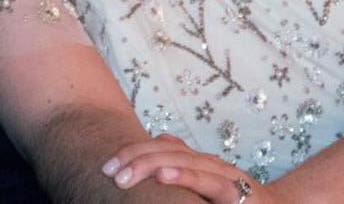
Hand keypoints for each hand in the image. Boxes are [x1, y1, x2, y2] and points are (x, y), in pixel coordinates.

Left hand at [103, 137, 271, 203]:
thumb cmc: (237, 201)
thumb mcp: (206, 182)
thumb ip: (185, 165)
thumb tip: (159, 145)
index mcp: (199, 160)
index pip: (160, 146)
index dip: (132, 152)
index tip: (105, 166)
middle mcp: (209, 162)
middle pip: (166, 150)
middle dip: (134, 158)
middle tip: (108, 172)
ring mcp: (223, 174)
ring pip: (183, 161)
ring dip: (150, 165)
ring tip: (126, 173)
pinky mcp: (235, 191)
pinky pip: (208, 182)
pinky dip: (185, 175)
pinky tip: (164, 175)